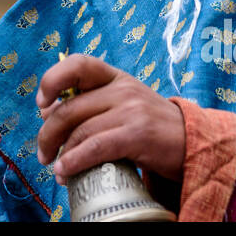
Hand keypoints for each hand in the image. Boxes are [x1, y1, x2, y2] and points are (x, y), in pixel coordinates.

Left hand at [35, 54, 185, 182]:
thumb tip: (47, 111)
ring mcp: (131, 109)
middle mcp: (123, 88)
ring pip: (79, 130)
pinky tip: (66, 172)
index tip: (41, 104)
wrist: (194, 143)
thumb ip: (90, 105)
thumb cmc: (151, 127)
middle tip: (43, 153)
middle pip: (70, 108)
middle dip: (48, 133)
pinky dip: (74, 161)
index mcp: (115, 77)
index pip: (78, 64)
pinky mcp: (138, 134)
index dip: (52, 80)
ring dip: (60, 154)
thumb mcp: (122, 106)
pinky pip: (95, 147)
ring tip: (56, 169)